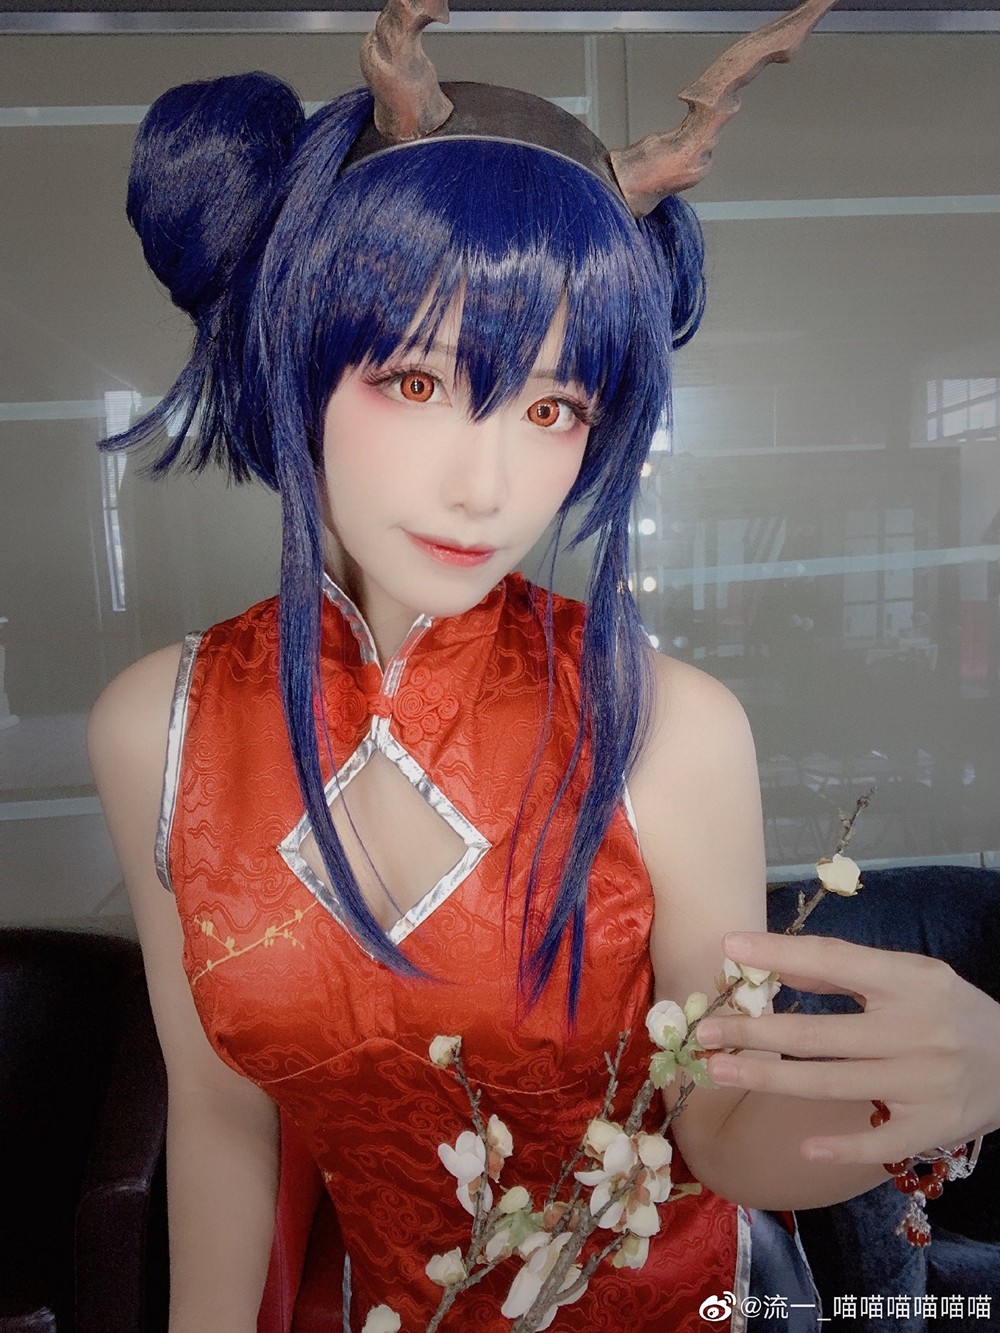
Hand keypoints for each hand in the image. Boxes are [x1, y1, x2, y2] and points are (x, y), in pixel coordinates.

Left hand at [693, 930, 999, 1166]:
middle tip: (704, 1032)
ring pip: (830, 1084)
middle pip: (818, 1033)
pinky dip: (838, 1144)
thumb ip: (847, 970)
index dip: (778, 952)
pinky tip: (801, 1143)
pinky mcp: (932, 1126)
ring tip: (720, 1070)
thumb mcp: (910, 975)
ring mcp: (923, 1082)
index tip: (728, 947)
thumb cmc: (950, 1011)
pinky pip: (876, 1142)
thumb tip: (779, 966)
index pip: (834, 960)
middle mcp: (915, 1030)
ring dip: (768, 1080)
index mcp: (910, 981)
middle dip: (753, 1032)